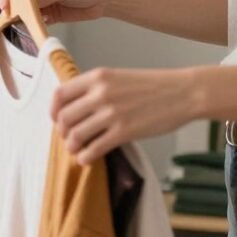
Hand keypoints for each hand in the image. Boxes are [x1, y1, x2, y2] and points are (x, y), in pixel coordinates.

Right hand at [0, 0, 110, 23]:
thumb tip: (23, 4)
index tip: (5, 8)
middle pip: (17, 0)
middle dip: (13, 9)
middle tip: (12, 19)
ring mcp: (43, 2)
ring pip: (25, 12)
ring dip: (24, 18)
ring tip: (25, 24)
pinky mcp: (49, 15)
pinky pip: (36, 21)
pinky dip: (35, 24)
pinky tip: (40, 25)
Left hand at [52, 67, 201, 164]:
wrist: (184, 92)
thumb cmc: (154, 86)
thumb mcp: (119, 77)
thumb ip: (97, 88)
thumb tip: (75, 108)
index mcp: (98, 77)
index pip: (60, 94)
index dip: (53, 111)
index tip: (57, 120)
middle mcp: (101, 93)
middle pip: (64, 117)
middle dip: (62, 132)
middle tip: (68, 138)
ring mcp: (112, 113)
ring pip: (76, 135)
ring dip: (72, 147)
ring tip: (77, 150)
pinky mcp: (124, 131)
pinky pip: (94, 149)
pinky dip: (85, 157)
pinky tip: (87, 159)